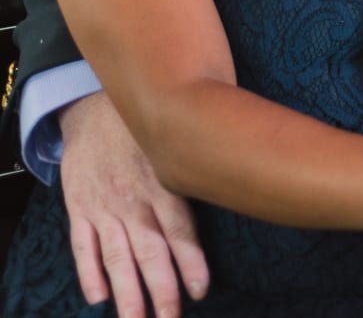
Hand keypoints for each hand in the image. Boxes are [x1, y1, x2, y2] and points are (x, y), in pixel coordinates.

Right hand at [59, 90, 209, 317]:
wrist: (91, 102)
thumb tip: (245, 165)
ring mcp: (103, 205)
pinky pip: (83, 245)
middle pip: (149, 251)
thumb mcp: (177, 131)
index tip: (201, 290)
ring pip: (116, 256)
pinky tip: (98, 297)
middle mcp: (132, 197)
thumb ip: (201, 155)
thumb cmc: (145, 122)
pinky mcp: (80, 207)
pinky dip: (89, 272)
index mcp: (161, 179)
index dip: (190, 261)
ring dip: (127, 293)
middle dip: (161, 291)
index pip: (178, 228)